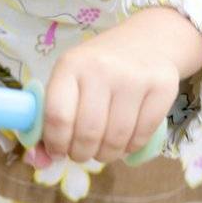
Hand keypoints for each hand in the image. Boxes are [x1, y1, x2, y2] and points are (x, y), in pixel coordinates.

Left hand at [41, 25, 179, 163]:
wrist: (146, 41)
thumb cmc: (97, 69)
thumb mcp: (68, 82)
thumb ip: (49, 123)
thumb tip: (40, 162)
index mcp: (70, 65)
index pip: (57, 116)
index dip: (56, 143)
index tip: (58, 150)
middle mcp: (102, 68)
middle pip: (88, 133)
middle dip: (81, 153)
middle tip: (82, 152)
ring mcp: (134, 77)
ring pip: (116, 139)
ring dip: (106, 154)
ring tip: (103, 148)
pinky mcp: (161, 87)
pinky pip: (141, 136)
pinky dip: (130, 148)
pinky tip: (125, 139)